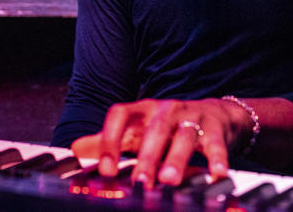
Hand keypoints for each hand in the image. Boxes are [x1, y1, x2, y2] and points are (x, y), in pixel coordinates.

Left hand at [71, 98, 243, 187]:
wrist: (216, 114)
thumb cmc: (169, 126)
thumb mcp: (138, 129)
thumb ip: (109, 140)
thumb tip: (74, 148)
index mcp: (143, 110)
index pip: (120, 115)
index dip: (110, 139)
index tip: (106, 170)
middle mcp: (166, 110)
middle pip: (155, 129)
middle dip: (147, 156)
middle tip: (140, 181)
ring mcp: (192, 117)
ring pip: (184, 135)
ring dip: (176, 158)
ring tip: (169, 179)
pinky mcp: (216, 130)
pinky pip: (216, 144)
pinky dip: (217, 159)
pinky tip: (217, 174)